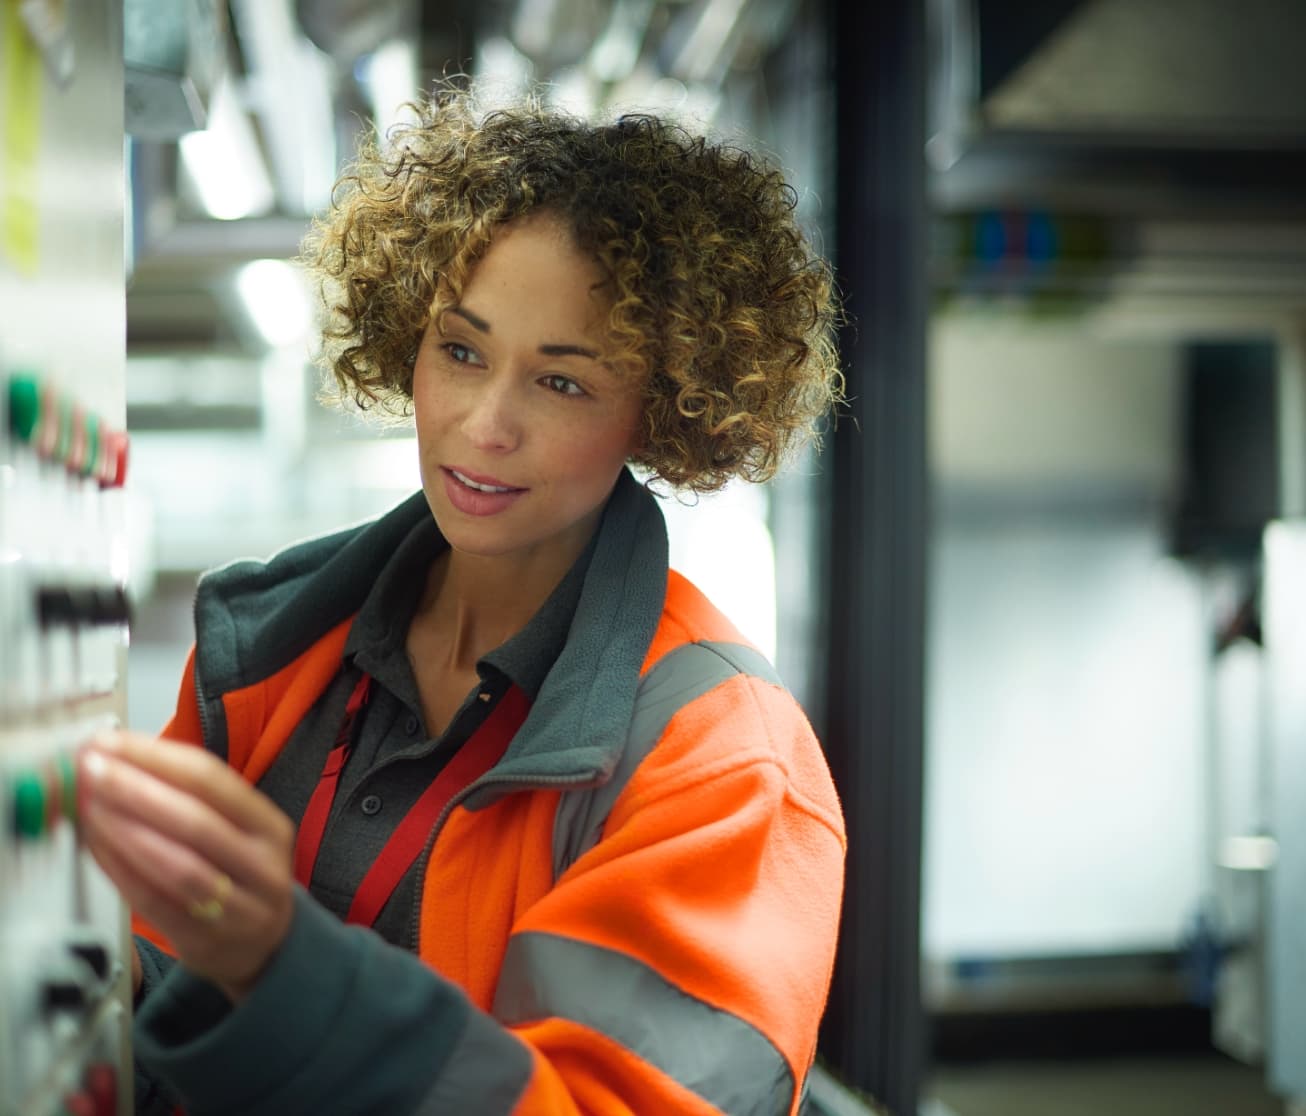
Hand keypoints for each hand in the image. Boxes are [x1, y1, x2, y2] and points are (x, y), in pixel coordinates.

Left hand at [78, 732, 296, 1002]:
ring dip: (125, 831)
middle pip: (195, 819)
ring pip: (177, 864)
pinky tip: (96, 846)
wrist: (264, 946)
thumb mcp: (237, 831)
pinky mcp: (204, 940)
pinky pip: (154, 901)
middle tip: (90, 769)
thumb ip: (189, 798)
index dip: (156, 757)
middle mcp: (261, 863)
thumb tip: (119, 758)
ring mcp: (237, 907)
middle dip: (135, 789)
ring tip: (88, 805)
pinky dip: (120, 870)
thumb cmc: (237, 873)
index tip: (110, 742)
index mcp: (269, 825)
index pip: (212, 779)